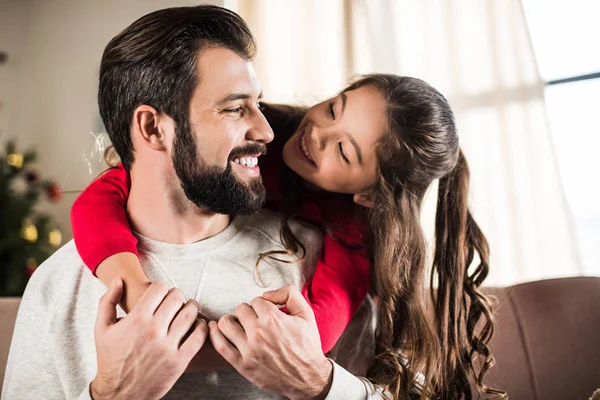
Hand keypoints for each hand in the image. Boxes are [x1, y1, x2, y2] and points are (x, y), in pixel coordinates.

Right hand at [91, 280, 207, 399]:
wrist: (118, 393)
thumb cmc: (110, 358)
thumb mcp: (102, 329)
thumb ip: (108, 301)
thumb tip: (119, 280)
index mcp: (136, 320)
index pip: (160, 288)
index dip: (162, 287)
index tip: (161, 293)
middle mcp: (153, 331)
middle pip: (177, 298)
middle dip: (177, 295)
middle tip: (176, 300)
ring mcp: (168, 346)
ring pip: (190, 314)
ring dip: (192, 307)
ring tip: (189, 308)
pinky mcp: (179, 361)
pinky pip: (199, 336)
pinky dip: (202, 326)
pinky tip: (197, 325)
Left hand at [209, 284, 332, 399]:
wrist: (308, 378)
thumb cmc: (307, 347)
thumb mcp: (306, 314)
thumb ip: (289, 294)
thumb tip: (268, 294)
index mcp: (274, 319)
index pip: (256, 300)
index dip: (262, 305)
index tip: (265, 312)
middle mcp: (259, 333)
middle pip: (240, 309)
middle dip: (248, 312)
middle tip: (254, 320)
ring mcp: (249, 349)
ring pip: (226, 324)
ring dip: (231, 320)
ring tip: (238, 324)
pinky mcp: (242, 364)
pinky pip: (220, 345)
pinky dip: (214, 334)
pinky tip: (215, 328)